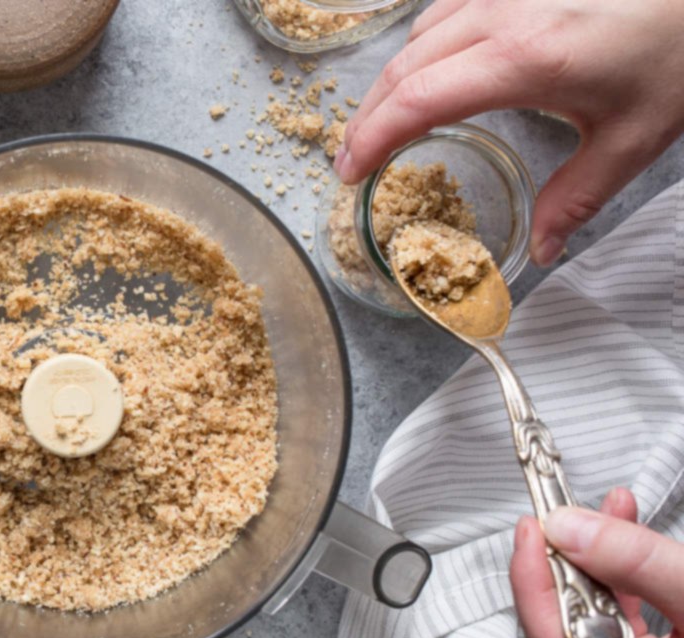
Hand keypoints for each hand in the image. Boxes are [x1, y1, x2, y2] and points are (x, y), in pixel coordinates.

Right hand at [335, 0, 683, 266]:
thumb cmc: (679, 44)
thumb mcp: (634, 136)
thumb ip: (579, 195)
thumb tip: (545, 248)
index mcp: (524, 59)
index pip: (417, 100)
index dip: (371, 138)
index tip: (352, 172)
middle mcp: (502, 14)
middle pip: (402, 68)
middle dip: (366, 118)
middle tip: (352, 160)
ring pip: (418, 36)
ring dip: (389, 83)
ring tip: (380, 123)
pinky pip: (444, 11)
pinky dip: (420, 49)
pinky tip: (424, 73)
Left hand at [510, 487, 683, 637]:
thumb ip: (639, 565)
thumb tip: (572, 529)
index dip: (536, 581)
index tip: (532, 528)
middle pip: (571, 635)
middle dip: (569, 564)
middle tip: (560, 511)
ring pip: (593, 627)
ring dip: (597, 565)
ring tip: (601, 511)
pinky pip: (618, 629)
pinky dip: (620, 583)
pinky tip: (618, 535)